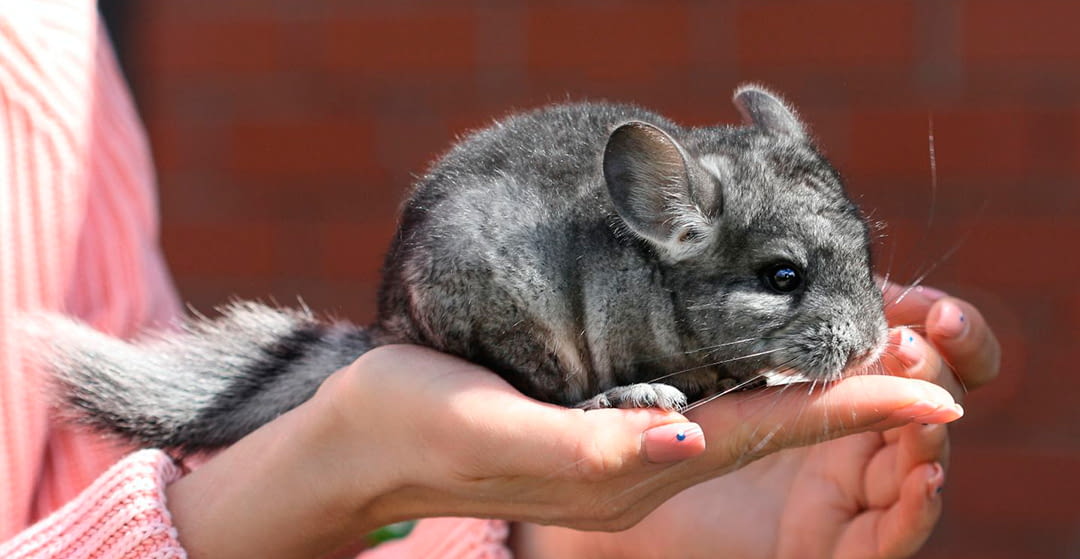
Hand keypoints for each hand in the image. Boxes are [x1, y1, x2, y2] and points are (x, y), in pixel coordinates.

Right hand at [167, 328, 964, 558]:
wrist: (364, 436)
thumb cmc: (418, 423)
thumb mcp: (494, 429)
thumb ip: (590, 444)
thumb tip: (689, 440)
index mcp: (628, 467)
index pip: (764, 432)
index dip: (851, 410)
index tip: (933, 392)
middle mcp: (643, 459)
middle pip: (773, 427)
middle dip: (855, 398)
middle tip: (927, 354)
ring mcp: (625, 442)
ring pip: (746, 414)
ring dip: (817, 387)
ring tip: (876, 348)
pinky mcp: (603, 418)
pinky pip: (703, 398)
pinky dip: (756, 375)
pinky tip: (773, 349)